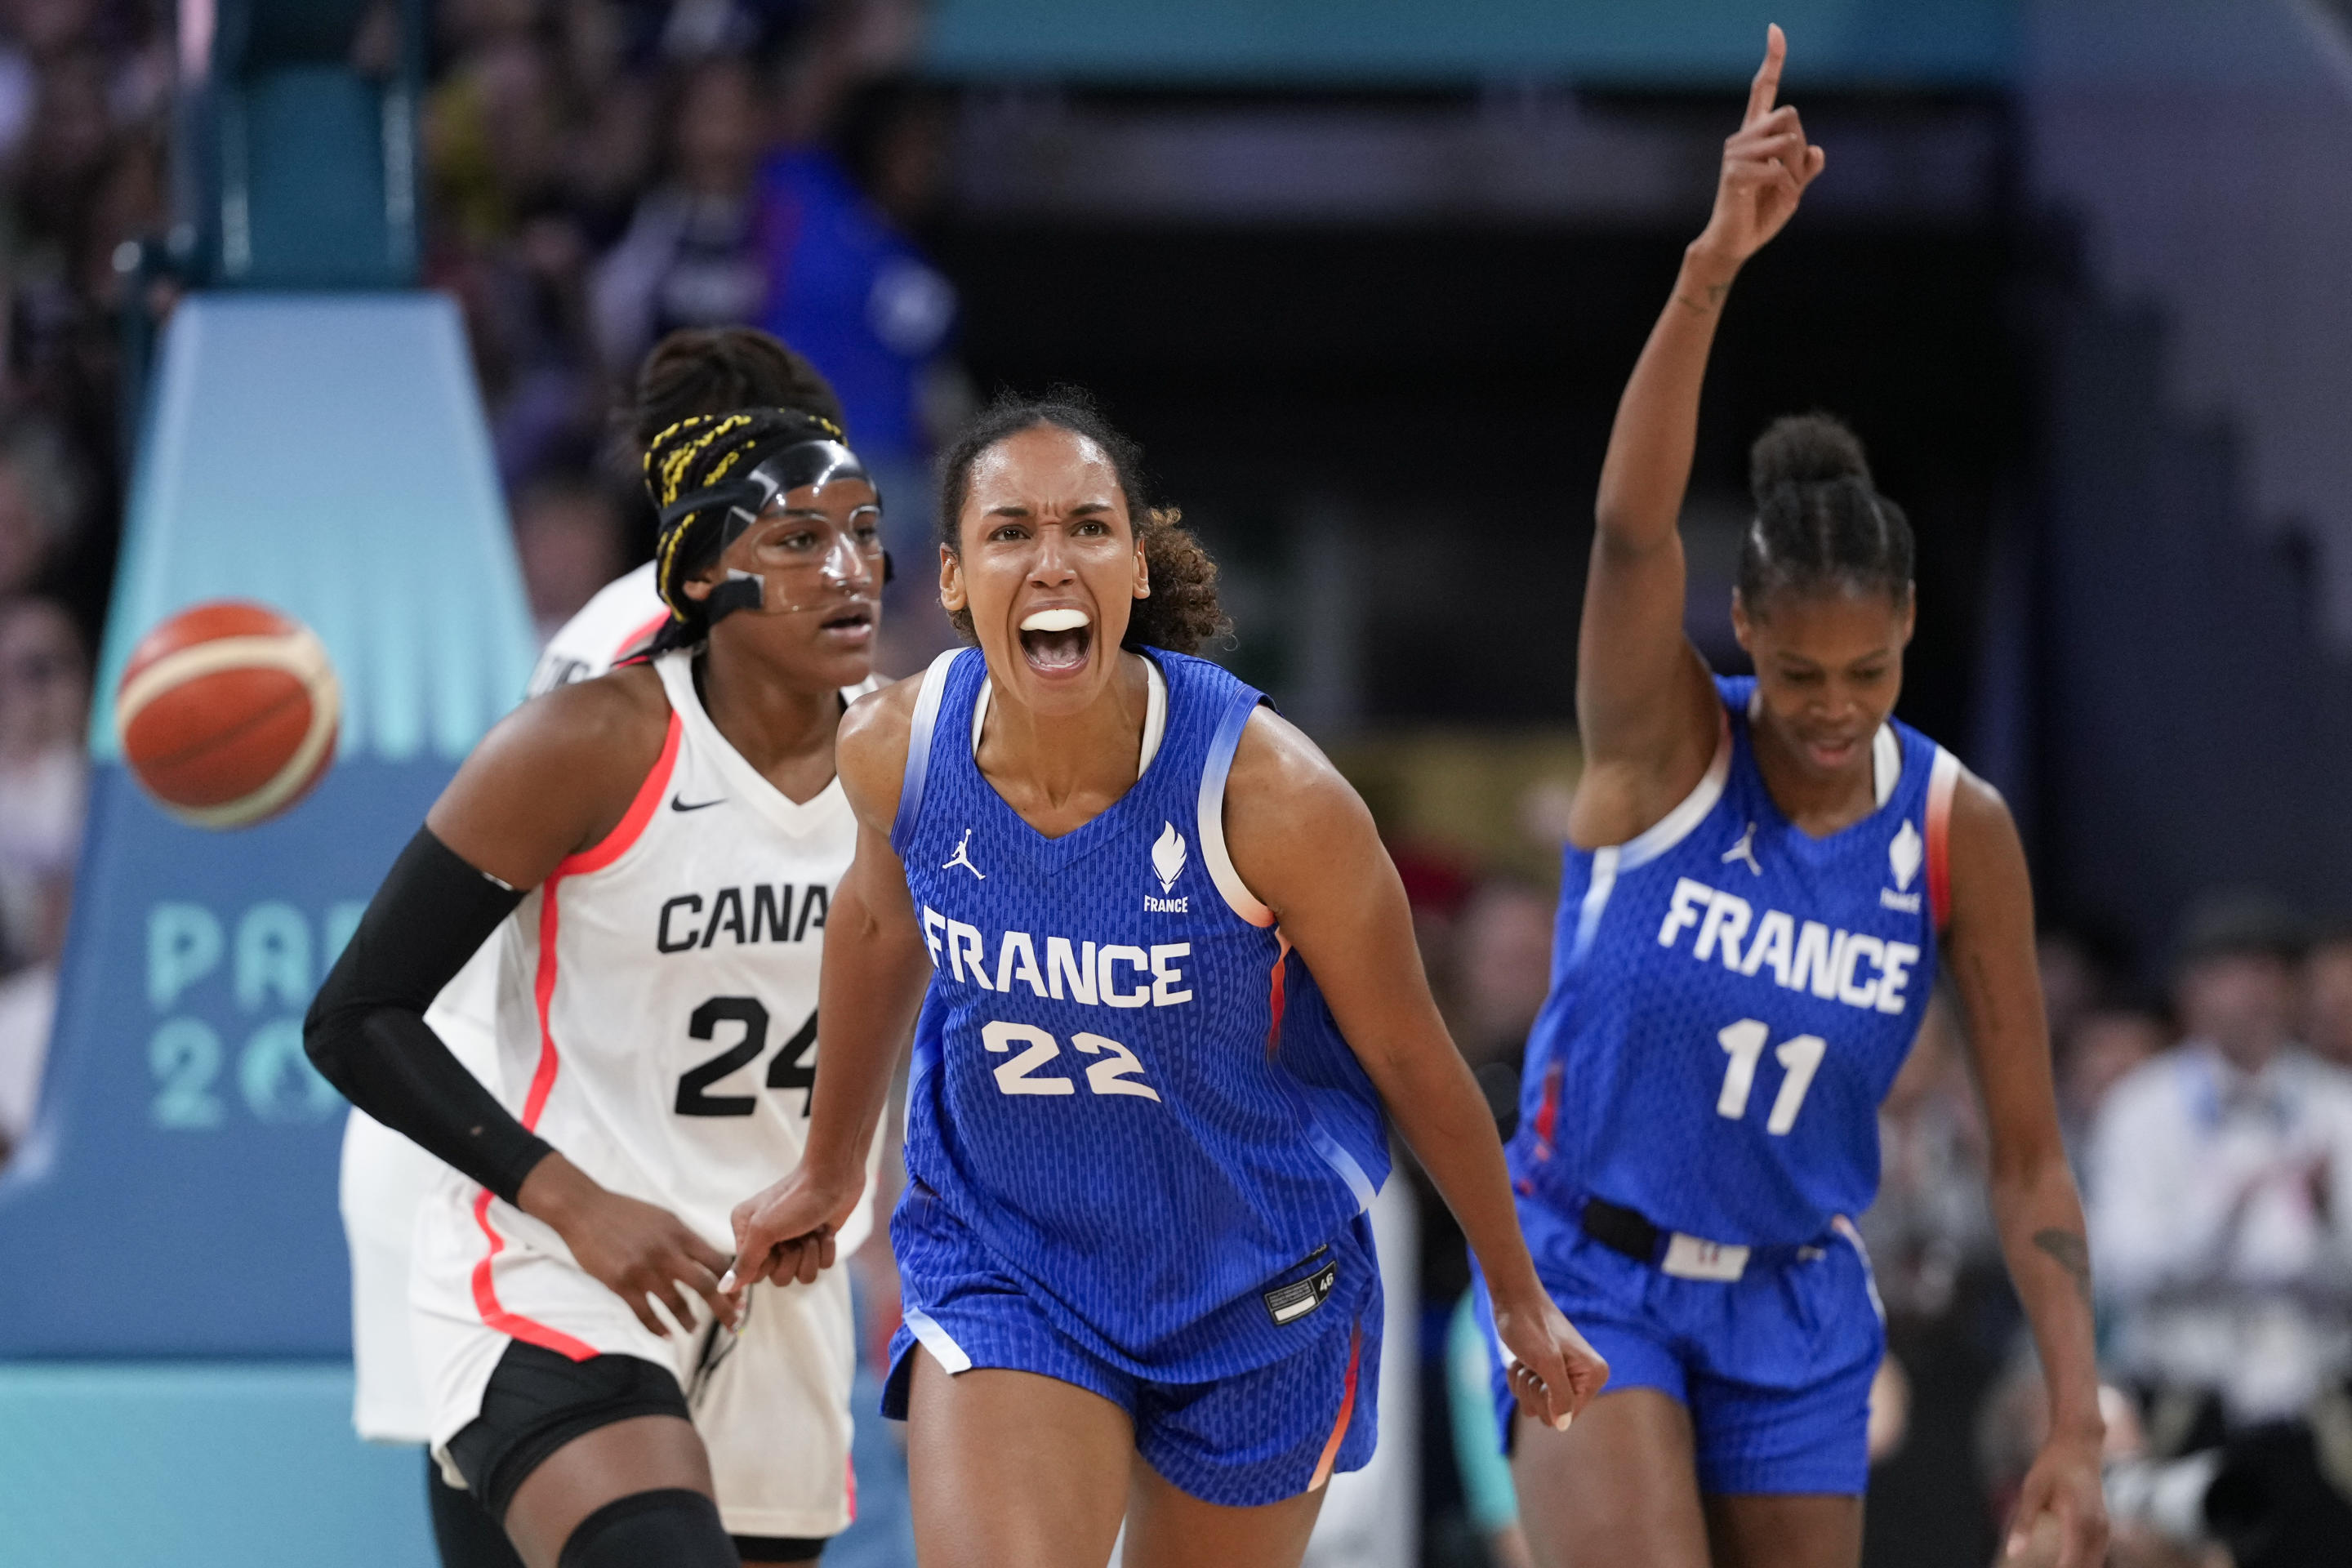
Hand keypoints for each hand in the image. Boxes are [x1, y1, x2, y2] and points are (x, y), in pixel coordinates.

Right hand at [517, 1154, 737, 1335]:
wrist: (585, 1210)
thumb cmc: (625, 1213)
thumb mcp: (663, 1218)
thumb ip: (684, 1239)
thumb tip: (708, 1260)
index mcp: (680, 1234)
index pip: (717, 1261)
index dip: (732, 1282)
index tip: (740, 1297)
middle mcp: (667, 1252)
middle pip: (705, 1286)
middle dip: (724, 1309)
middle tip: (734, 1324)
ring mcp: (644, 1270)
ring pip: (677, 1304)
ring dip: (689, 1321)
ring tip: (695, 1329)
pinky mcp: (622, 1284)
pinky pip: (645, 1314)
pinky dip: (658, 1328)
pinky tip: (666, 1334)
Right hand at [725, 1162, 864, 1300]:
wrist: (835, 1176)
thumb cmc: (796, 1199)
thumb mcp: (764, 1230)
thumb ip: (745, 1262)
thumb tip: (723, 1289)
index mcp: (745, 1231)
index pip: (751, 1273)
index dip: (767, 1265)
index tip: (775, 1246)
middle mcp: (766, 1237)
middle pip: (777, 1278)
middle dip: (792, 1260)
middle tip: (796, 1237)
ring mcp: (793, 1239)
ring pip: (801, 1275)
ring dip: (810, 1256)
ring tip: (812, 1233)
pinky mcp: (816, 1240)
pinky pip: (821, 1265)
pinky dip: (825, 1250)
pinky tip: (825, 1231)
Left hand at [1491, 1286, 1608, 1430]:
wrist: (1512, 1298)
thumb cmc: (1529, 1324)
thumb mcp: (1546, 1361)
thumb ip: (1560, 1396)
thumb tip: (1563, 1426)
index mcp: (1594, 1376)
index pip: (1568, 1415)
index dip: (1548, 1400)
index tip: (1542, 1375)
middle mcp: (1584, 1379)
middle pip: (1551, 1415)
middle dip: (1533, 1392)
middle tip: (1532, 1365)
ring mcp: (1563, 1378)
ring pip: (1535, 1407)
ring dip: (1523, 1384)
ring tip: (1526, 1359)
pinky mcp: (1545, 1374)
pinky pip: (1526, 1395)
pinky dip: (1517, 1378)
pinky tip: (1520, 1358)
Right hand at [1691, 25, 1824, 272]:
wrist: (1735, 244)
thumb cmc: (1760, 215)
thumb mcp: (1792, 190)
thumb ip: (1805, 170)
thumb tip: (1816, 151)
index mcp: (1755, 135)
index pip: (1763, 90)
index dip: (1772, 59)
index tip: (1775, 29)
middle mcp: (1742, 137)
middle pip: (1790, 114)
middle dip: (1800, 148)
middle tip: (1790, 179)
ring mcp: (1736, 154)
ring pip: (1788, 141)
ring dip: (1794, 172)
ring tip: (1779, 192)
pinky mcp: (1735, 174)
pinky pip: (1779, 168)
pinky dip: (1785, 188)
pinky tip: (1770, 199)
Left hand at [2003, 1430, 2107, 1567]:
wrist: (2079, 1444)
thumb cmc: (2052, 1465)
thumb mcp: (2032, 1490)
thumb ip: (2024, 1523)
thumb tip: (2013, 1553)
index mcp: (2080, 1522)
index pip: (2072, 1564)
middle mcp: (2097, 1529)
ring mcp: (2104, 1529)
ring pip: (2094, 1564)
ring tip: (2052, 1566)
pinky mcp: (2103, 1528)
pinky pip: (2096, 1556)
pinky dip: (2083, 1564)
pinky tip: (2064, 1564)